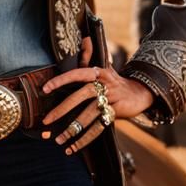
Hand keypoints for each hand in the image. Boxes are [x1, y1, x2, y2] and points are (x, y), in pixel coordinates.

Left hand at [40, 55, 154, 154]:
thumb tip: (84, 38)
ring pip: (88, 115)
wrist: (140, 93)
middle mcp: (104, 84)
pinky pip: (98, 128)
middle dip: (61, 109)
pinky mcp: (116, 113)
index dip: (61, 80)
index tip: (45, 89)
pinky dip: (84, 139)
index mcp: (98, 72)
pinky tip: (72, 147)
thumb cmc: (115, 81)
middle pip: (80, 96)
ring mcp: (111, 99)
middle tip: (46, 120)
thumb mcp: (104, 68)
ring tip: (58, 139)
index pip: (77, 74)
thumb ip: (90, 56)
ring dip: (72, 129)